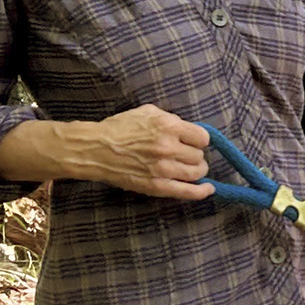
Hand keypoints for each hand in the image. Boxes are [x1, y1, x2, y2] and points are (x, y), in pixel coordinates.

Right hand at [86, 105, 211, 199]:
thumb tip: (188, 130)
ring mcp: (164, 169)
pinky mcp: (157, 186)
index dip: (199, 140)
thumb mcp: (147, 112)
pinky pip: (187, 192)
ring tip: (191, 169)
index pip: (202, 137)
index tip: (194, 142)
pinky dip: (201, 192)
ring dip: (197, 170)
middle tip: (187, 155)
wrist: (96, 149)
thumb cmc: (120, 128)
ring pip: (197, 172)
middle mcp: (169, 148)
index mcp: (168, 126)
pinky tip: (208, 189)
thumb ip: (171, 119)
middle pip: (200, 156)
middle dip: (195, 155)